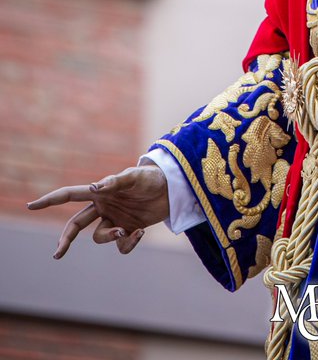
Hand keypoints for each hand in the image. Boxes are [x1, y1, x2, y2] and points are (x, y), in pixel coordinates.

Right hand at [27, 164, 168, 257]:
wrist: (172, 188)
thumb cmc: (152, 177)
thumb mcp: (135, 177)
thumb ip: (115, 182)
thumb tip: (95, 187)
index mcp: (100, 192)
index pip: (70, 195)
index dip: (50, 200)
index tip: (31, 206)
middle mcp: (104, 206)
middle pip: (76, 224)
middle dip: (66, 239)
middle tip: (57, 254)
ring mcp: (115, 219)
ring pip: (99, 237)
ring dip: (109, 238)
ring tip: (124, 232)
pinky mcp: (128, 230)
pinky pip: (121, 245)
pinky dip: (129, 243)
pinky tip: (140, 232)